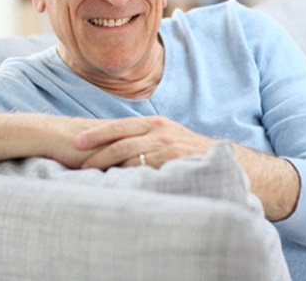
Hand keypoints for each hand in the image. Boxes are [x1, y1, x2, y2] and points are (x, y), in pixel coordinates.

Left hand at [73, 115, 299, 220]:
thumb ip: (147, 140)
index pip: (119, 126)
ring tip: (88, 172)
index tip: (78, 141)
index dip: (97, 133)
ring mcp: (166, 146)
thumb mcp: (169, 139)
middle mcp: (159, 131)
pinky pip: (145, 167)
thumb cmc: (192, 153)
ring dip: (107, 163)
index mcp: (155, 124)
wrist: (229, 162)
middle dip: (96, 149)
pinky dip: (128, 173)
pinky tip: (115, 181)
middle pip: (119, 138)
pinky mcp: (174, 160)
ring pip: (129, 153)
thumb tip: (121, 149)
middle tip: (77, 159)